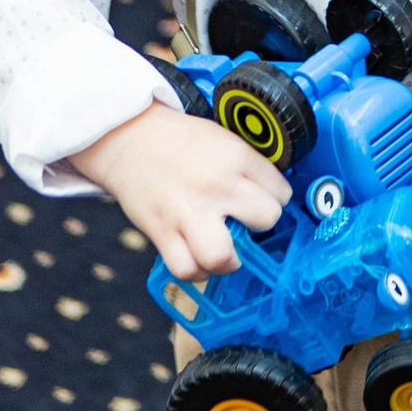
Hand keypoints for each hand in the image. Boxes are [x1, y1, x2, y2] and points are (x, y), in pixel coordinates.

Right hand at [67, 100, 290, 280]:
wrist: (130, 138)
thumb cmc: (179, 141)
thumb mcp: (225, 140)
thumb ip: (248, 168)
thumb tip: (270, 197)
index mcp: (237, 157)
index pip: (282, 192)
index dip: (275, 200)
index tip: (263, 202)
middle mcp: (217, 185)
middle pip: (265, 219)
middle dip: (261, 227)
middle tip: (247, 225)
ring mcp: (188, 211)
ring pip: (221, 256)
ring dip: (228, 261)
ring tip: (225, 252)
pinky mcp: (162, 231)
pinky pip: (186, 269)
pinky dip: (196, 272)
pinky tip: (199, 260)